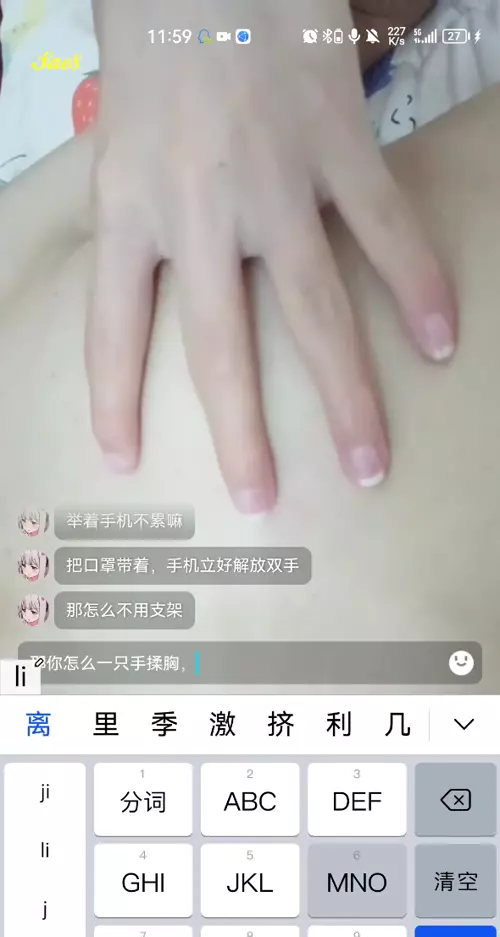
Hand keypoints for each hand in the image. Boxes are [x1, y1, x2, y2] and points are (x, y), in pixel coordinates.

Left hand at [87, 0, 455, 511]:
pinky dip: (417, 286)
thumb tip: (162, 280)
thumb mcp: (120, 135)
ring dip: (346, 394)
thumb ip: (140, 214)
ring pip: (314, 310)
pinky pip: (385, 229)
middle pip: (220, 347)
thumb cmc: (157, 36)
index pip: (110, 326)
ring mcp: (274, 181)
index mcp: (129, 205)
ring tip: (369, 463)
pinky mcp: (338, 144)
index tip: (123, 460)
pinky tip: (440, 342)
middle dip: (243, 435)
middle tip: (263, 499)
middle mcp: (197, 210)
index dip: (114, 399)